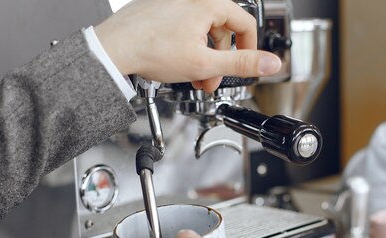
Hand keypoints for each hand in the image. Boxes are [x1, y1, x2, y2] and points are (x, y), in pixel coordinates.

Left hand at [94, 0, 281, 92]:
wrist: (114, 49)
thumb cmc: (151, 50)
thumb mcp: (205, 63)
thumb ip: (242, 64)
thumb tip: (271, 63)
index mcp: (209, 3)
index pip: (245, 24)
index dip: (249, 50)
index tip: (245, 67)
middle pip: (221, 31)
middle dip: (218, 61)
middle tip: (210, 81)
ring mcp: (175, 3)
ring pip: (200, 33)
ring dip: (202, 59)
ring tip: (192, 77)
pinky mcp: (160, 10)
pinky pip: (182, 29)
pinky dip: (185, 48)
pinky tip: (176, 66)